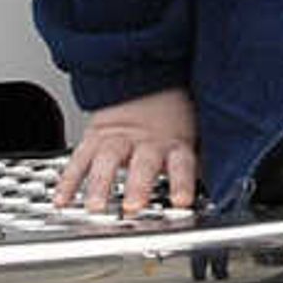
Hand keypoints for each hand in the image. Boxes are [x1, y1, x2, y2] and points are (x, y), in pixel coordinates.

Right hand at [53, 89, 200, 216]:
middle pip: (142, 163)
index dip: (182, 182)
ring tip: (95, 207)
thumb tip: (219, 191)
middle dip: (137, 186)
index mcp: (174, 142)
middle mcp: (145, 141)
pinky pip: (80, 160)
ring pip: (107, 160)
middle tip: (133, 206)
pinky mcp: (94, 137)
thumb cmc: (170, 113)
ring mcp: (117, 139)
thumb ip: (196, 163)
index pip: (182, 163)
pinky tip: (63, 200)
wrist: (142, 75)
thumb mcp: (191, 134)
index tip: (181, 201)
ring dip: (101, 185)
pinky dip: (69, 181)